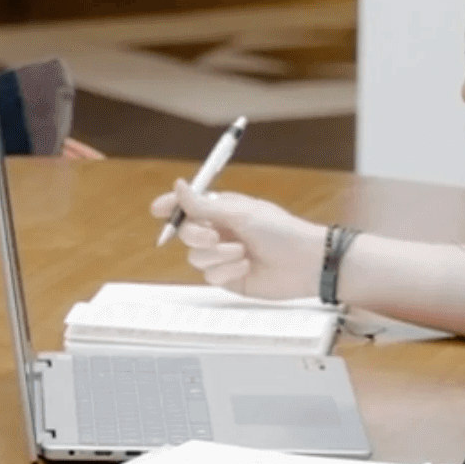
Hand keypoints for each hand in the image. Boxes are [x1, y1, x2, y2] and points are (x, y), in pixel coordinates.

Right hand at [146, 184, 329, 300]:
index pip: (189, 206)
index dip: (171, 207)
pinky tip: (247, 267)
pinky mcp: (228, 277)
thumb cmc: (281, 231)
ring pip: (195, 257)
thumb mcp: (240, 214)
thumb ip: (204, 206)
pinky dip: (227, 271)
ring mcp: (223, 256)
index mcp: (223, 210)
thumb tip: (178, 185)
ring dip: (218, 255)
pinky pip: (210, 276)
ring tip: (243, 253)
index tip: (158, 209)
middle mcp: (220, 232)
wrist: (306, 264)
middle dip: (196, 236)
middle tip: (213, 236)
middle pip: (186, 233)